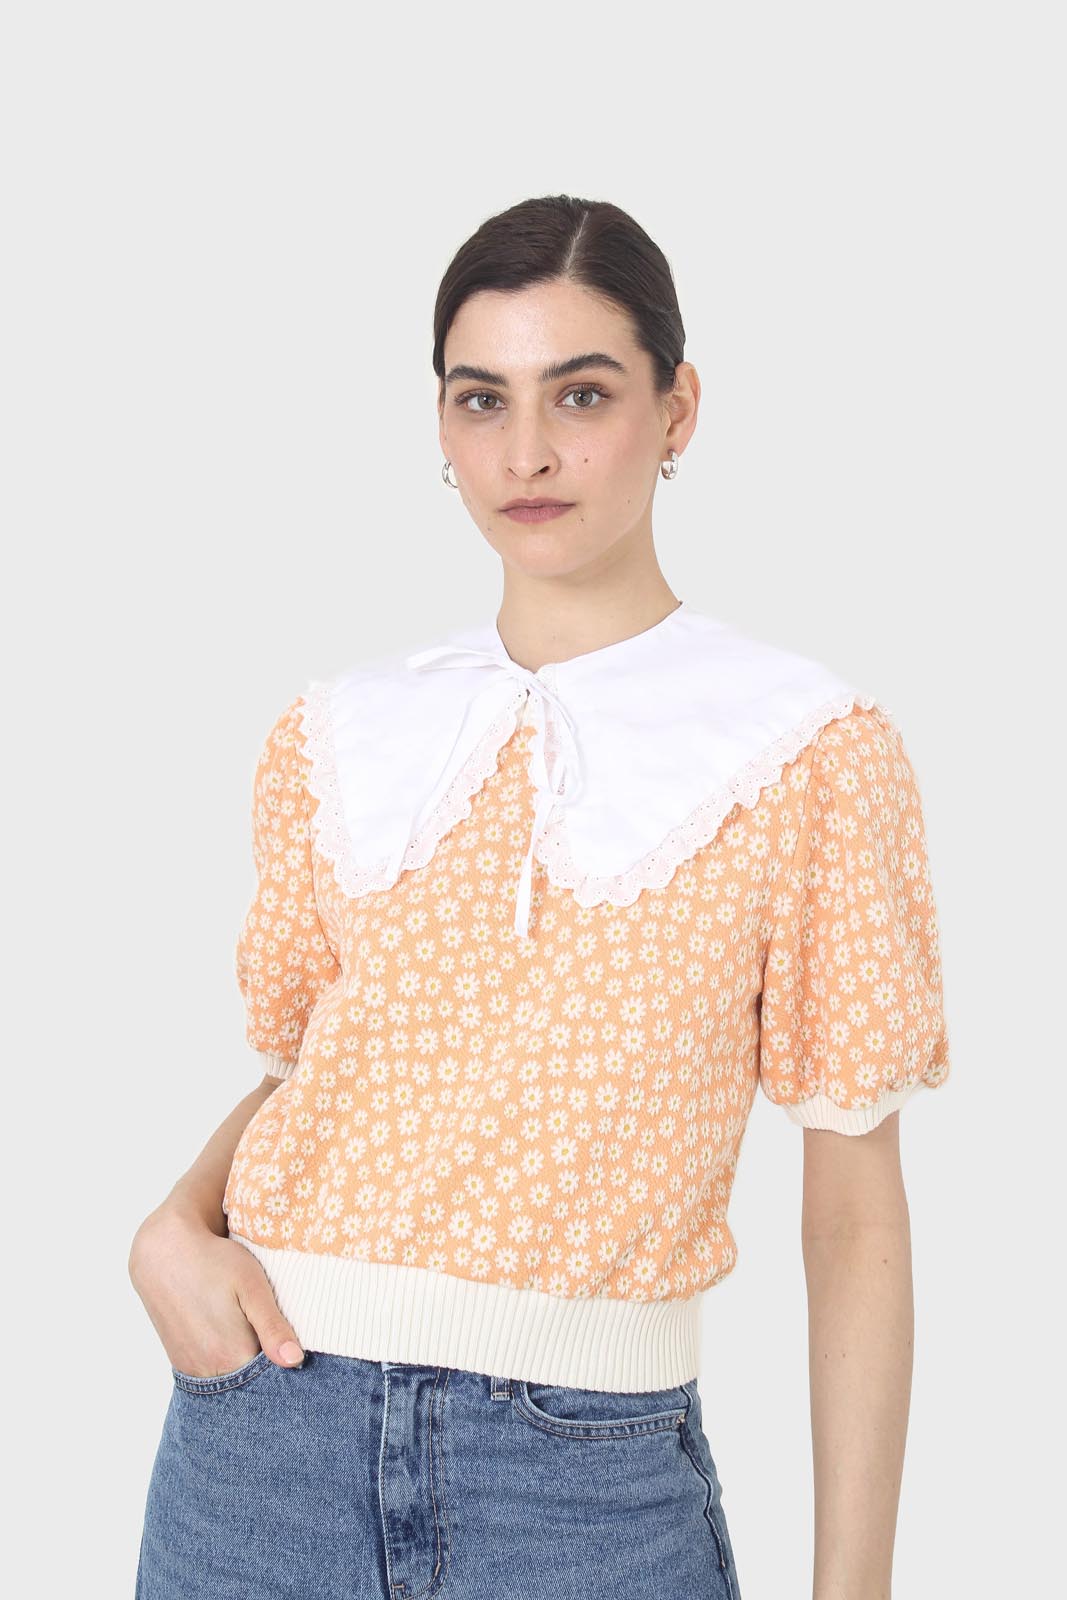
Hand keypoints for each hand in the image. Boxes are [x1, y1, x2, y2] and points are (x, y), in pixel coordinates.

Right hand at [129, 1207, 305, 1377]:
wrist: (164, 1253)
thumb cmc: (213, 1263)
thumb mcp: (252, 1286)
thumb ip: (272, 1326)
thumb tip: (295, 1361)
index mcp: (232, 1357)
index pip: (271, 1381)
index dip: (287, 1366)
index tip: (298, 1351)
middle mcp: (209, 1372)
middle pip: (250, 1385)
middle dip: (268, 1370)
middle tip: (276, 1338)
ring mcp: (192, 1369)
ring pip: (231, 1380)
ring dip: (247, 1366)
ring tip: (255, 1334)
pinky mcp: (182, 1362)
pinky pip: (212, 1374)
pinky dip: (227, 1364)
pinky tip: (234, 1338)